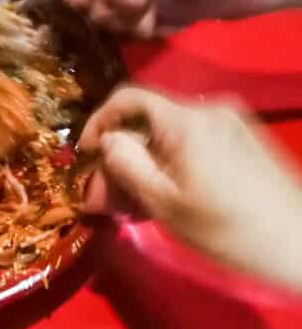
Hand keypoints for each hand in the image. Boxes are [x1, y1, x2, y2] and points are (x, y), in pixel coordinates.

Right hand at [79, 86, 301, 289]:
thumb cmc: (230, 230)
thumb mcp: (165, 204)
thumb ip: (127, 166)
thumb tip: (107, 141)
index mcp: (187, 119)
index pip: (127, 98)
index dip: (98, 122)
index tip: (84, 157)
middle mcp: (209, 109)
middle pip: (148, 122)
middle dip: (120, 157)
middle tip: (103, 200)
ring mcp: (231, 123)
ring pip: (169, 136)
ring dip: (144, 165)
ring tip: (132, 206)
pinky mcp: (245, 141)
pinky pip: (193, 143)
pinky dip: (171, 164)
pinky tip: (166, 198)